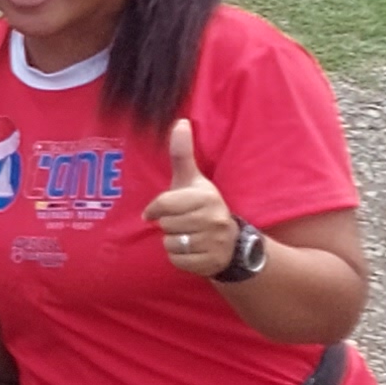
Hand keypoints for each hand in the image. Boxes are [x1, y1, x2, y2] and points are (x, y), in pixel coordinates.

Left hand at [146, 120, 239, 278]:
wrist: (230, 243)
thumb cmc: (202, 207)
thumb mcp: (192, 181)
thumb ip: (182, 154)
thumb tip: (179, 122)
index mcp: (206, 197)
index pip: (164, 204)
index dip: (155, 209)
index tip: (155, 211)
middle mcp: (213, 218)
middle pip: (166, 225)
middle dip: (168, 226)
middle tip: (182, 223)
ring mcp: (215, 242)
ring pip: (170, 244)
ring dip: (173, 242)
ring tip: (188, 236)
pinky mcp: (211, 262)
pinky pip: (177, 261)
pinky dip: (179, 258)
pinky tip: (192, 250)